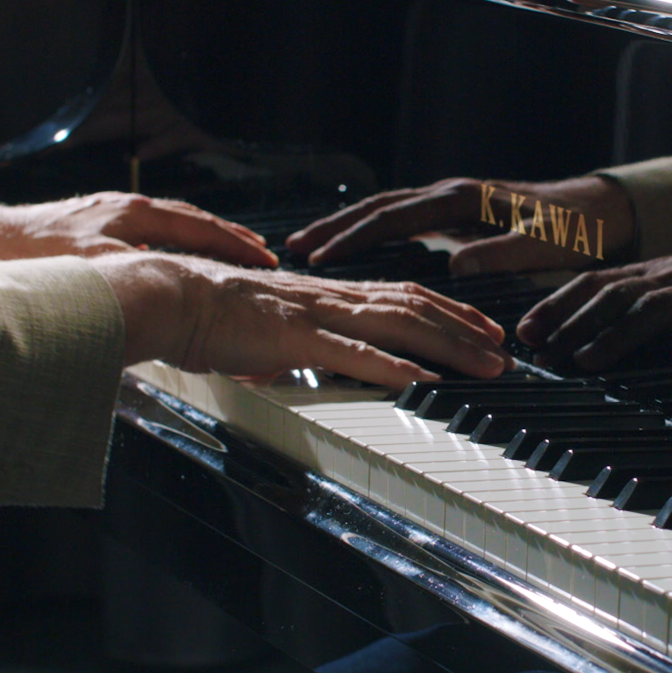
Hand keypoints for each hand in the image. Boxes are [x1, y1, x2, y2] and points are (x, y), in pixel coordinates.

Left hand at [0, 192, 275, 266]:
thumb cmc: (33, 256)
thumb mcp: (92, 271)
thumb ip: (137, 278)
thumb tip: (175, 290)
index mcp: (134, 216)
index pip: (201, 229)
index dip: (236, 245)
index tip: (264, 257)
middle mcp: (127, 208)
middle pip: (193, 220)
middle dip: (230, 236)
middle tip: (260, 252)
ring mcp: (111, 212)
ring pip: (172, 221)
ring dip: (204, 235)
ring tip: (229, 249)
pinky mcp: (95, 222)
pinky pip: (150, 227)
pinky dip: (175, 238)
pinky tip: (173, 253)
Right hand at [95, 252, 509, 385]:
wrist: (166, 297)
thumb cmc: (209, 315)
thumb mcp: (271, 329)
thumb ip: (300, 342)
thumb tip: (319, 360)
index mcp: (326, 295)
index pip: (403, 295)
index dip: (449, 312)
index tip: (484, 330)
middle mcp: (329, 298)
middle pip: (415, 309)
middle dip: (467, 332)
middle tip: (505, 353)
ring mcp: (314, 316)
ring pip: (396, 325)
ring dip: (446, 347)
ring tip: (483, 366)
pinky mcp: (290, 338)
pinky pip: (346, 351)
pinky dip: (384, 364)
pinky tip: (415, 377)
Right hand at [285, 176, 635, 273]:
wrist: (599, 210)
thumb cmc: (574, 227)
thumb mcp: (542, 244)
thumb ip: (500, 254)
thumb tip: (455, 267)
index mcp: (463, 198)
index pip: (395, 215)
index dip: (354, 235)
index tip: (321, 253)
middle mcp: (451, 195)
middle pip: (379, 207)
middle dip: (336, 226)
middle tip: (295, 247)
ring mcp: (452, 205)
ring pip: (388, 212)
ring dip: (350, 229)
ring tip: (312, 248)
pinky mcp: (458, 218)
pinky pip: (404, 223)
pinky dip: (374, 234)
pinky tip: (358, 251)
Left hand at [517, 217, 671, 369]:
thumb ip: (646, 306)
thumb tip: (594, 336)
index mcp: (660, 273)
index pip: (596, 282)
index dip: (558, 304)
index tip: (525, 330)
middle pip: (615, 294)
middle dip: (573, 323)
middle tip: (543, 352)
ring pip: (660, 307)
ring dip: (621, 335)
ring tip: (591, 360)